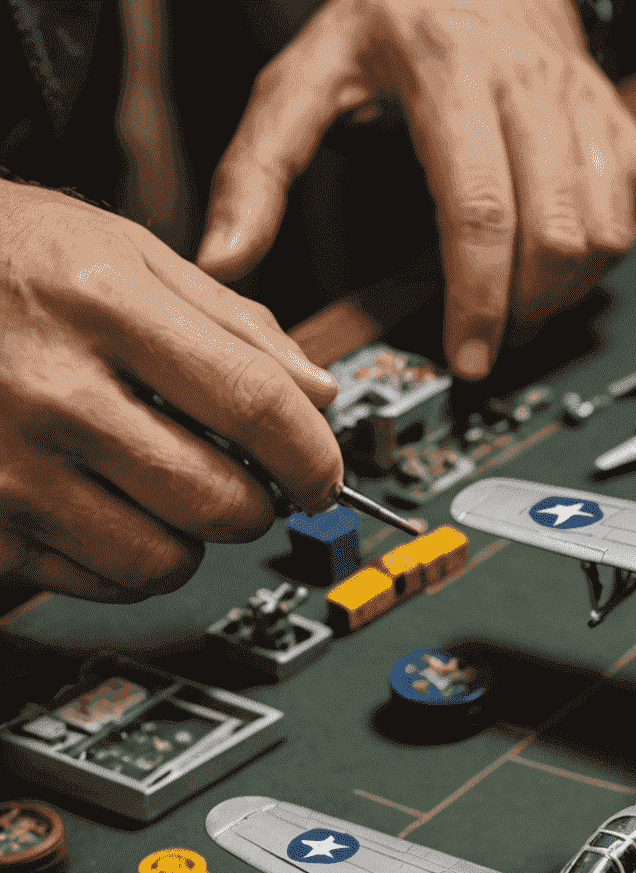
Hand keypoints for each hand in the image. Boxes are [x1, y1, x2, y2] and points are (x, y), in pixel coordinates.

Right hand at [0, 181, 340, 601]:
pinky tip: (107, 506)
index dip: (314, 456)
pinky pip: (101, 581)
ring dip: (190, 538)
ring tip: (164, 489)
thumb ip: (231, 321)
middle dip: (258, 504)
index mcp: (98, 303)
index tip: (322, 475)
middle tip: (244, 481)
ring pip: (166, 561)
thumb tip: (319, 398)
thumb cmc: (0, 258)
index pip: (256, 406)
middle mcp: (48, 390)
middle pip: (222, 501)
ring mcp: (5, 466)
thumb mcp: (116, 248)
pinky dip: (127, 558)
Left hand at [198, 0, 635, 378]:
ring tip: (518, 304)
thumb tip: (225, 256)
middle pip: (552, 233)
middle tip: (489, 340)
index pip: (478, 209)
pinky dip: (598, 258)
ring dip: (563, 292)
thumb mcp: (306, 76)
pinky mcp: (620, 123)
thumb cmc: (392, 23)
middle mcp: (527, 82)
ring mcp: (584, 102)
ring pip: (600, 233)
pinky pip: (629, 215)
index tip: (467, 358)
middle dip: (524, 309)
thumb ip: (258, 169)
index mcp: (447, 70)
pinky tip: (555, 258)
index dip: (478, 299)